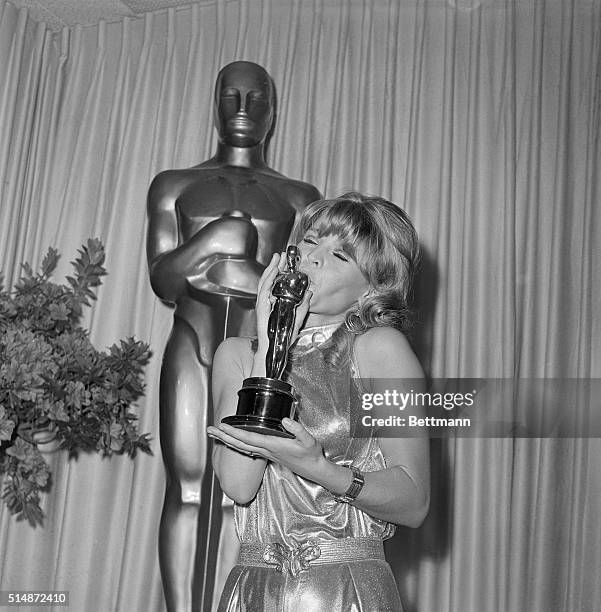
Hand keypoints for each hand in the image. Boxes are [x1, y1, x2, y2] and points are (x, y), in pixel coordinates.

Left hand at [207, 419, 324, 480]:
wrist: (314, 469)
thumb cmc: (311, 454)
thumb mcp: (309, 440)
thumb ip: (297, 430)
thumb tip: (284, 420)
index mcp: (273, 446)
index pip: (249, 438)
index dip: (234, 432)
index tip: (222, 426)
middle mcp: (266, 450)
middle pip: (240, 444)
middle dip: (223, 437)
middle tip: (209, 430)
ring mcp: (266, 453)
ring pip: (242, 447)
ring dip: (227, 440)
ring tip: (215, 434)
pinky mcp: (268, 454)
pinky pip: (248, 449)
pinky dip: (238, 444)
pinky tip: (233, 442)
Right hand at [255, 252, 312, 350]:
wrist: (274, 348)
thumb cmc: (283, 336)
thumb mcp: (298, 318)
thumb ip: (304, 305)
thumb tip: (310, 292)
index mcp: (275, 303)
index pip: (277, 283)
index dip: (281, 271)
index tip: (287, 261)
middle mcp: (268, 302)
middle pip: (270, 280)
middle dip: (275, 266)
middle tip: (281, 254)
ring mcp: (263, 304)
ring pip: (265, 282)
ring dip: (270, 269)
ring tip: (276, 259)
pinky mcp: (261, 308)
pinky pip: (263, 291)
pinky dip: (267, 280)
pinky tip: (272, 272)